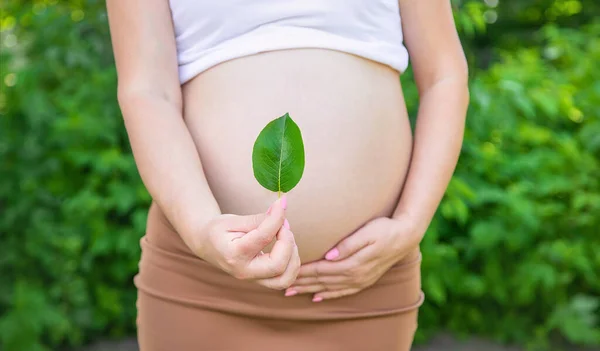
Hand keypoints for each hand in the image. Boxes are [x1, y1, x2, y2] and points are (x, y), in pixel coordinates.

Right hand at [193, 196, 300, 289]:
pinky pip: (285, 279)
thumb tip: (281, 209)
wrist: (207, 245)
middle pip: (278, 266)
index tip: (282, 203)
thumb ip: (259, 218)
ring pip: (285, 278)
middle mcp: (244, 272)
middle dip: (288, 242)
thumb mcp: (234, 220)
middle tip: (283, 225)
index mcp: (234, 253)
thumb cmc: (218, 230)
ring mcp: (253, 280)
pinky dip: (292, 264)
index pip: (263, 237)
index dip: (277, 218)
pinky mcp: (261, 281)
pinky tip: (286, 247)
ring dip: (293, 256)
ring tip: (286, 237)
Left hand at [285, 215, 422, 300]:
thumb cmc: (384, 229)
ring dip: (310, 290)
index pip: (321, 270)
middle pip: (321, 281)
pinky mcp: (364, 280)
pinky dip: (328, 295)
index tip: (286, 271)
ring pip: (329, 288)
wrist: (405, 236)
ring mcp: (360, 280)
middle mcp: (355, 276)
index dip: (303, 271)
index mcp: (352, 263)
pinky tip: (318, 297)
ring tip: (292, 292)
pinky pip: (342, 292)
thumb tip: (329, 255)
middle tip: (281, 285)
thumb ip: (348, 244)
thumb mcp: (367, 232)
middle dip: (301, 283)